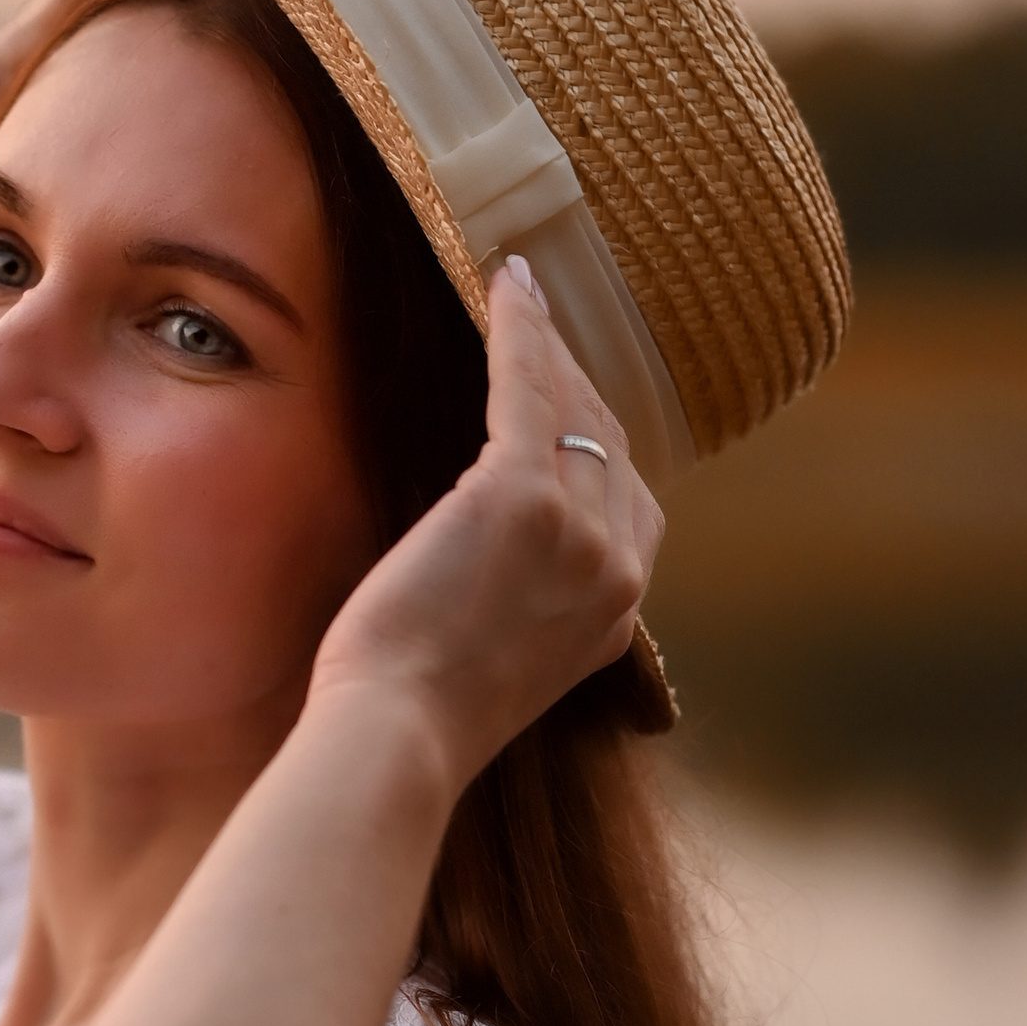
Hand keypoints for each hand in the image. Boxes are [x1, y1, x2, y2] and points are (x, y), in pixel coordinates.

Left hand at [307, 256, 663, 791]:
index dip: (600, 437)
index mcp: (617, 614)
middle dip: (578, 382)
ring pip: (575, 409)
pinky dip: (520, 331)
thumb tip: (496, 557)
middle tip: (542, 332)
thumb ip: (527, 607)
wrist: (397, 740)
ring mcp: (577, 530)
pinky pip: (528, 388)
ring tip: (520, 302)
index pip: (628, 500)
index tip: (573, 395)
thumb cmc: (417, 716)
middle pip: (611, 443)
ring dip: (547, 348)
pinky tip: (508, 285)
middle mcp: (617, 569)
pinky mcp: (519, 497)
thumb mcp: (503, 663)